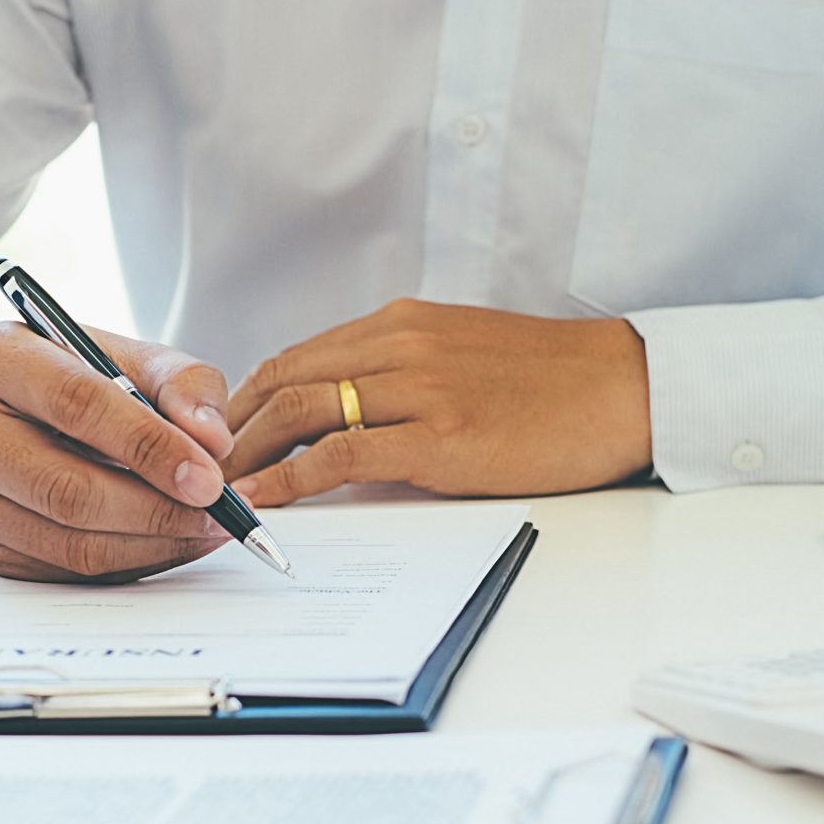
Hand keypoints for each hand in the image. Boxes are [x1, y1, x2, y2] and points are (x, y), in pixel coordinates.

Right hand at [0, 322, 236, 582]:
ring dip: (150, 546)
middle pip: (67, 489)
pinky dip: (128, 564)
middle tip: (217, 516)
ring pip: (67, 542)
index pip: (77, 406)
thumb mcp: (130, 356)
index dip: (150, 448)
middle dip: (156, 511)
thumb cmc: (74, 376)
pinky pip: (64, 569)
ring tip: (202, 530)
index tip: (209, 478)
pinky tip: (164, 542)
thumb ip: (184, 385)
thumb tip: (212, 442)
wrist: (10, 407)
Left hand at [222, 301, 652, 505]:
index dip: (245, 399)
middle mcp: (400, 345)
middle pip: (283, 379)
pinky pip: (342, 453)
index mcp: (402, 324)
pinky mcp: (441, 435)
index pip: (297, 357)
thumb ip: (401, 373)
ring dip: (248, 452)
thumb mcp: (462, 354)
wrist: (625, 388)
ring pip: (300, 410)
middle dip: (230, 427)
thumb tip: (345, 412)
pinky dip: (292, 478)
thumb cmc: (551, 381)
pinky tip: (265, 500)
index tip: (218, 437)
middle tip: (197, 467)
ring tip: (218, 488)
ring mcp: (419, 387)